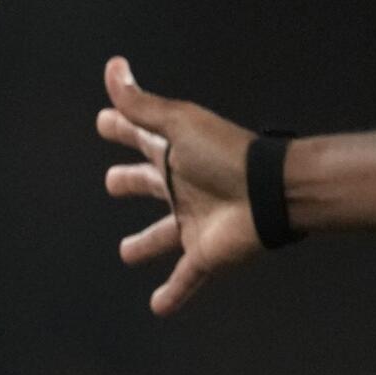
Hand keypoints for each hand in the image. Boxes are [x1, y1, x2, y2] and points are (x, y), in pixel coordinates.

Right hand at [97, 57, 261, 314]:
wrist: (271, 192)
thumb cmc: (225, 154)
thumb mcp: (178, 124)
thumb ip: (141, 104)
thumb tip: (113, 67)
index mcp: (174, 154)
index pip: (140, 137)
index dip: (120, 128)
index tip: (104, 122)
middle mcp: (182, 187)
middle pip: (150, 184)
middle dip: (131, 183)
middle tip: (112, 184)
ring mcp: (193, 222)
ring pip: (163, 236)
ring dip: (146, 244)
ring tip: (127, 253)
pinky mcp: (204, 253)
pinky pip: (187, 278)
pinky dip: (173, 294)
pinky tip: (158, 307)